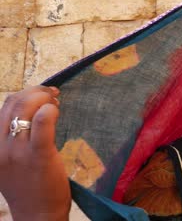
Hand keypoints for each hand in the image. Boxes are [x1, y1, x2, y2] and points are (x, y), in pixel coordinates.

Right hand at [0, 86, 70, 220]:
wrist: (37, 214)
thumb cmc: (28, 187)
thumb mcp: (9, 163)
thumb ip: (13, 141)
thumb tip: (32, 115)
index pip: (5, 107)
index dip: (25, 95)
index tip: (42, 96)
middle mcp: (1, 147)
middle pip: (15, 104)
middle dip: (36, 92)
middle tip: (53, 95)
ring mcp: (18, 151)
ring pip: (27, 109)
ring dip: (44, 98)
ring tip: (57, 102)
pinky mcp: (38, 155)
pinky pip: (42, 123)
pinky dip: (50, 111)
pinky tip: (57, 111)